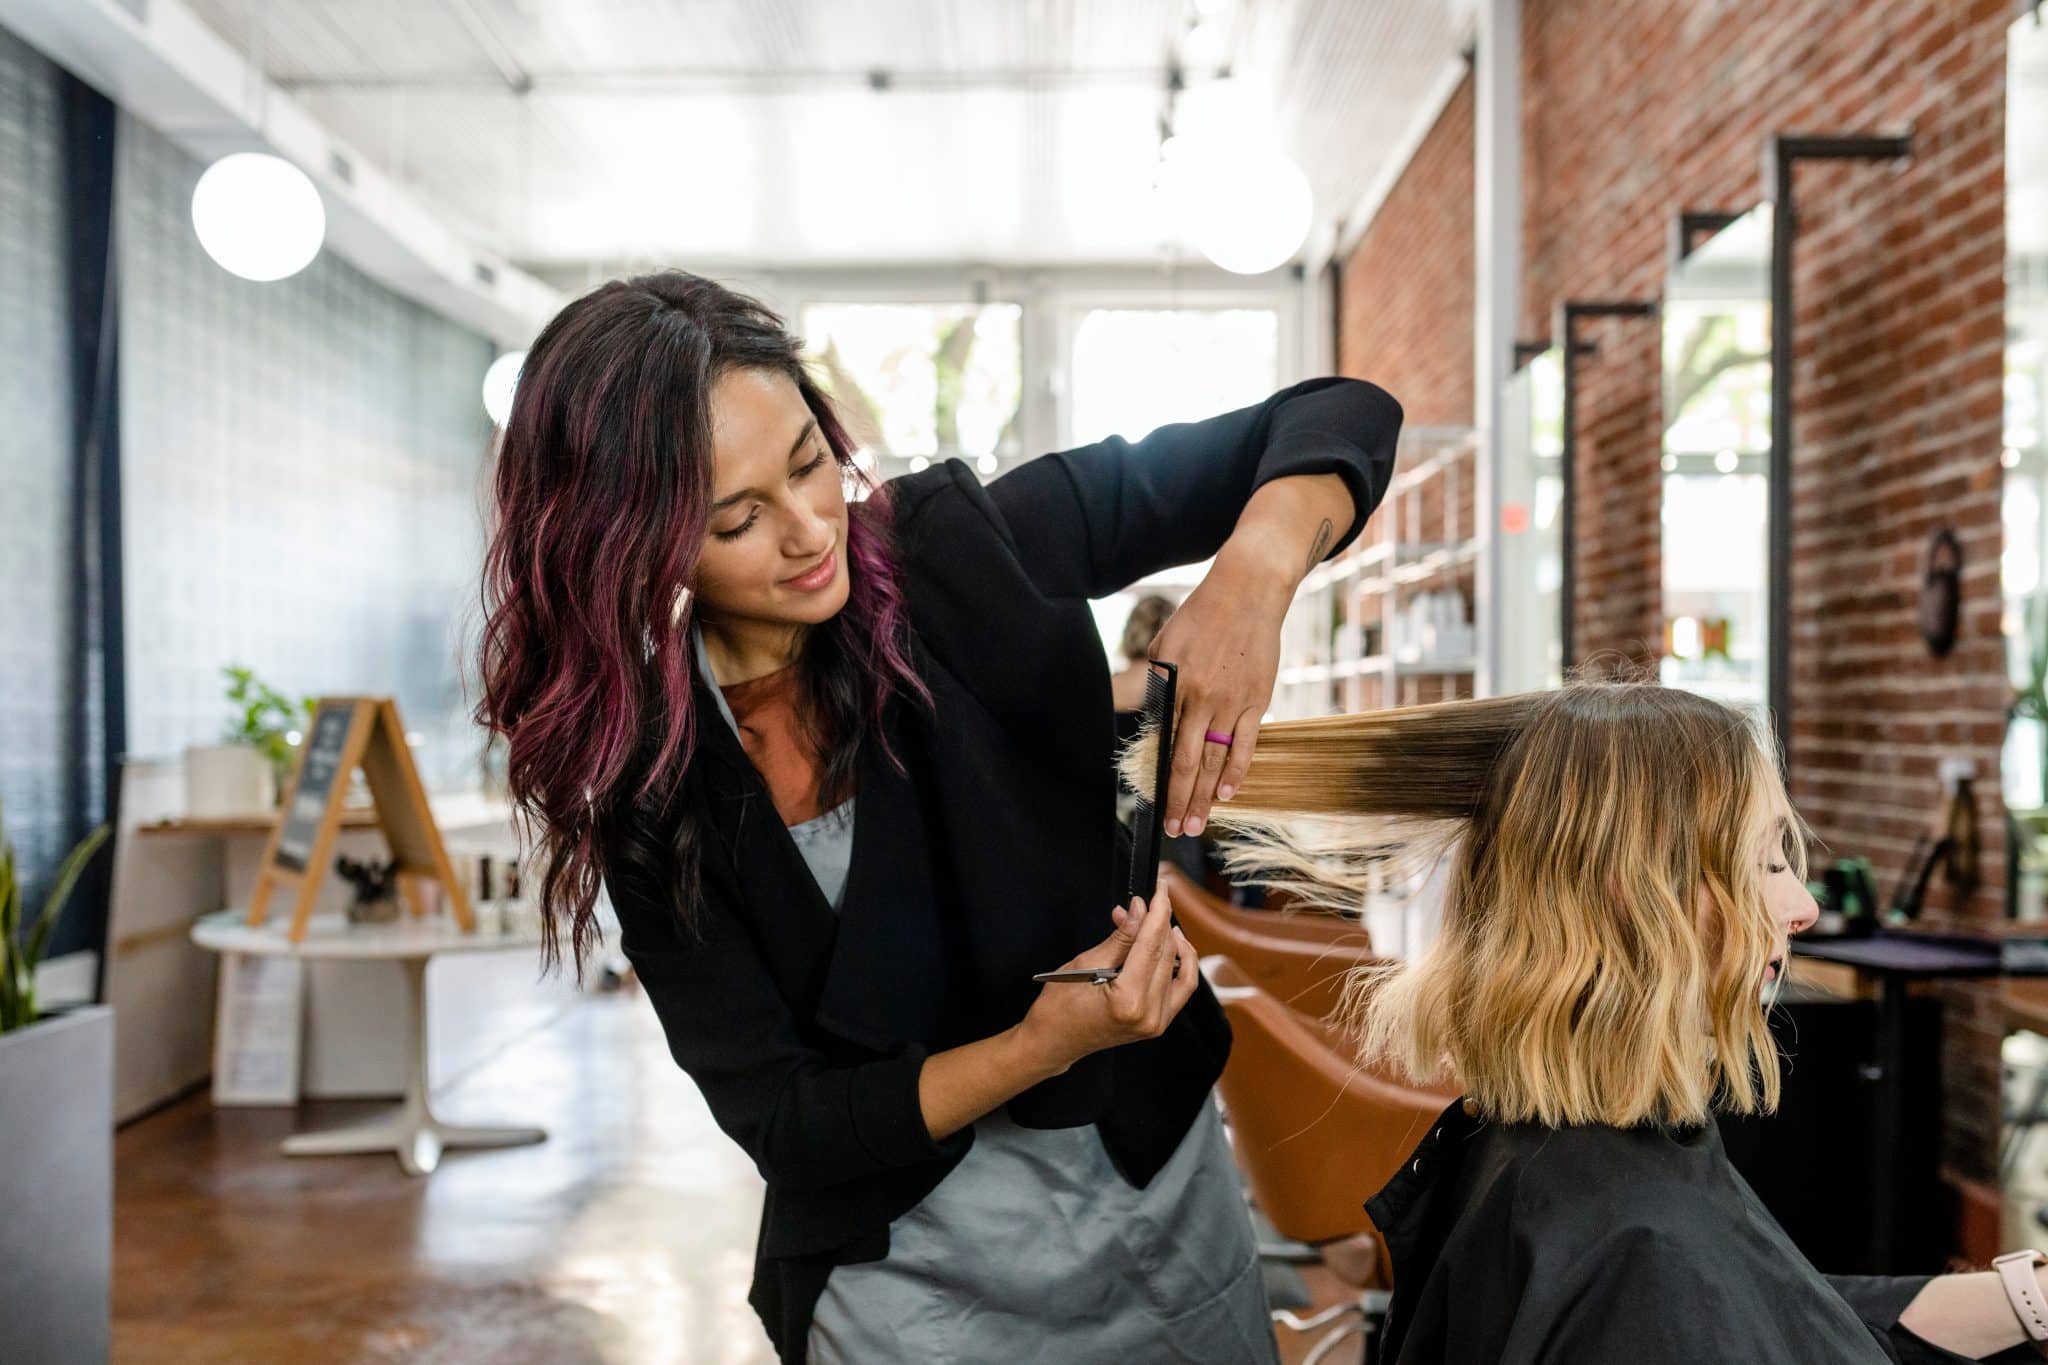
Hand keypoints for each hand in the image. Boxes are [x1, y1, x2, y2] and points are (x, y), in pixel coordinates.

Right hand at [1016, 885, 1198, 1073]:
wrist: (1053, 1042)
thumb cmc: (1058, 1008)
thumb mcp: (1085, 964)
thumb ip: (1120, 937)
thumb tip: (1139, 911)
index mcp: (1129, 1001)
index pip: (1152, 945)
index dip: (1158, 912)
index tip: (1160, 889)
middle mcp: (1149, 1015)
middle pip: (1167, 955)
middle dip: (1159, 922)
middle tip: (1145, 902)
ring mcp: (1157, 1023)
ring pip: (1180, 970)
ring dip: (1171, 941)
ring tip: (1157, 921)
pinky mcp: (1158, 1023)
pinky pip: (1181, 988)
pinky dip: (1179, 964)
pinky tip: (1171, 945)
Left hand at [1146, 547, 1289, 837]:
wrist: (1248, 592)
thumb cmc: (1201, 617)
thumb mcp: (1165, 645)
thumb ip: (1156, 683)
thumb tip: (1144, 714)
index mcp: (1175, 685)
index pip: (1164, 744)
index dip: (1160, 779)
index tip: (1155, 805)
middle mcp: (1202, 698)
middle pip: (1188, 761)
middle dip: (1180, 800)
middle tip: (1176, 830)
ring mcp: (1232, 701)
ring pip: (1216, 759)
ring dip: (1207, 796)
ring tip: (1198, 824)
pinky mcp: (1258, 700)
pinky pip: (1246, 743)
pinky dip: (1237, 771)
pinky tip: (1228, 795)